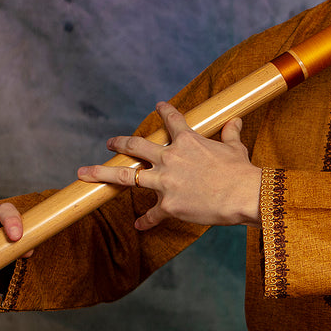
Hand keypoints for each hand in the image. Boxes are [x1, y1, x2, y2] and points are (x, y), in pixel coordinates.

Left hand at [77, 101, 260, 230]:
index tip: (158, 106)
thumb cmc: (241, 171)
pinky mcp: (168, 205)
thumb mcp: (236, 148)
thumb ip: (231, 133)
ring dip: (104, 173)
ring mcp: (166, 182)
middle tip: (109, 142)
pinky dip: (146, 221)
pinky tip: (138, 225)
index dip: (164, 111)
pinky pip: (152, 215)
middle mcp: (170, 158)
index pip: (172, 120)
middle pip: (136, 146)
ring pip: (127, 176)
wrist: (244, 195)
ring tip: (86, 173)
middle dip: (119, 142)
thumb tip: (236, 121)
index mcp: (188, 141)